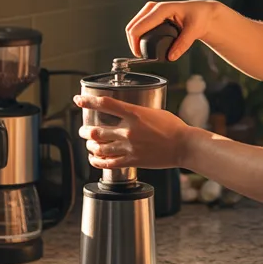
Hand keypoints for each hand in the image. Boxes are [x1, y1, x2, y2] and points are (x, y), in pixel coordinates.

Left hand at [74, 94, 192, 170]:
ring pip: (98, 147)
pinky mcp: (132, 161)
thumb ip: (136, 112)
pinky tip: (94, 158)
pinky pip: (107, 163)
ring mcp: (129, 147)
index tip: (78, 100)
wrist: (184, 146)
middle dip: (85, 131)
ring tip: (89, 144)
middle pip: (96, 130)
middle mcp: (128, 131)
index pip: (104, 104)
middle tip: (84, 130)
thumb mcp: (154, 112)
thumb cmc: (174, 128)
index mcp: (134, 114)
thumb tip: (125, 112)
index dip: (87, 101)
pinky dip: (97, 160)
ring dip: (89, 145)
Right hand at [125, 0, 219, 60]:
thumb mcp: (195, 30)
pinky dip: (138, 35)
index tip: (139, 55)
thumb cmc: (199, 17)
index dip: (135, 42)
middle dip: (133, 42)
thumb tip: (171, 56)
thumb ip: (183, 44)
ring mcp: (151, 9)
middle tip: (140, 55)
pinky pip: (138, 24)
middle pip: (132, 26)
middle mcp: (154, 7)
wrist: (202, 12)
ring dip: (134, 39)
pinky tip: (142, 44)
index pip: (139, 26)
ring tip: (140, 51)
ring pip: (133, 25)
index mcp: (162, 9)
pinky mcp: (151, 14)